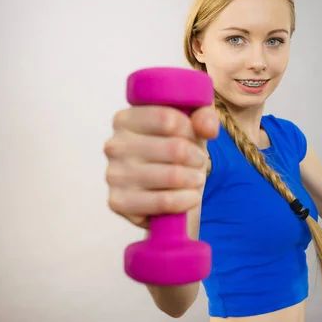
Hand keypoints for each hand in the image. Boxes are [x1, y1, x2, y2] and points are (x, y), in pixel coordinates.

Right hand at [104, 105, 218, 228]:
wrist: (167, 191)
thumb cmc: (176, 152)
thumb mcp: (193, 127)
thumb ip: (204, 118)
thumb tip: (207, 127)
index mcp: (124, 119)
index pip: (168, 119)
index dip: (192, 131)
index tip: (194, 138)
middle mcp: (114, 146)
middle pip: (175, 149)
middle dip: (197, 158)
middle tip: (199, 162)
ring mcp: (114, 176)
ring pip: (173, 176)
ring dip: (194, 179)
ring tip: (196, 179)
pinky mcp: (119, 203)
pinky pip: (165, 201)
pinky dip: (186, 200)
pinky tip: (191, 197)